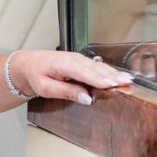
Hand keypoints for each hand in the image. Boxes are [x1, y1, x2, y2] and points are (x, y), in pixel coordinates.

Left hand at [11, 50, 131, 105]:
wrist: (28, 65)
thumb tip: (86, 98)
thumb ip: (67, 92)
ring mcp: (79, 59)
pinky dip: (109, 71)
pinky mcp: (82, 62)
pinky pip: (97, 66)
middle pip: (96, 69)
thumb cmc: (36, 75)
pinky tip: (118, 77)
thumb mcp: (46, 88)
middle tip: (127, 83)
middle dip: (112, 76)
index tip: (112, 85)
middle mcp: (74, 59)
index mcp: (64, 64)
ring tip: (127, 80)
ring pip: (99, 67)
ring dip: (114, 73)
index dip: (100, 80)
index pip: (85, 73)